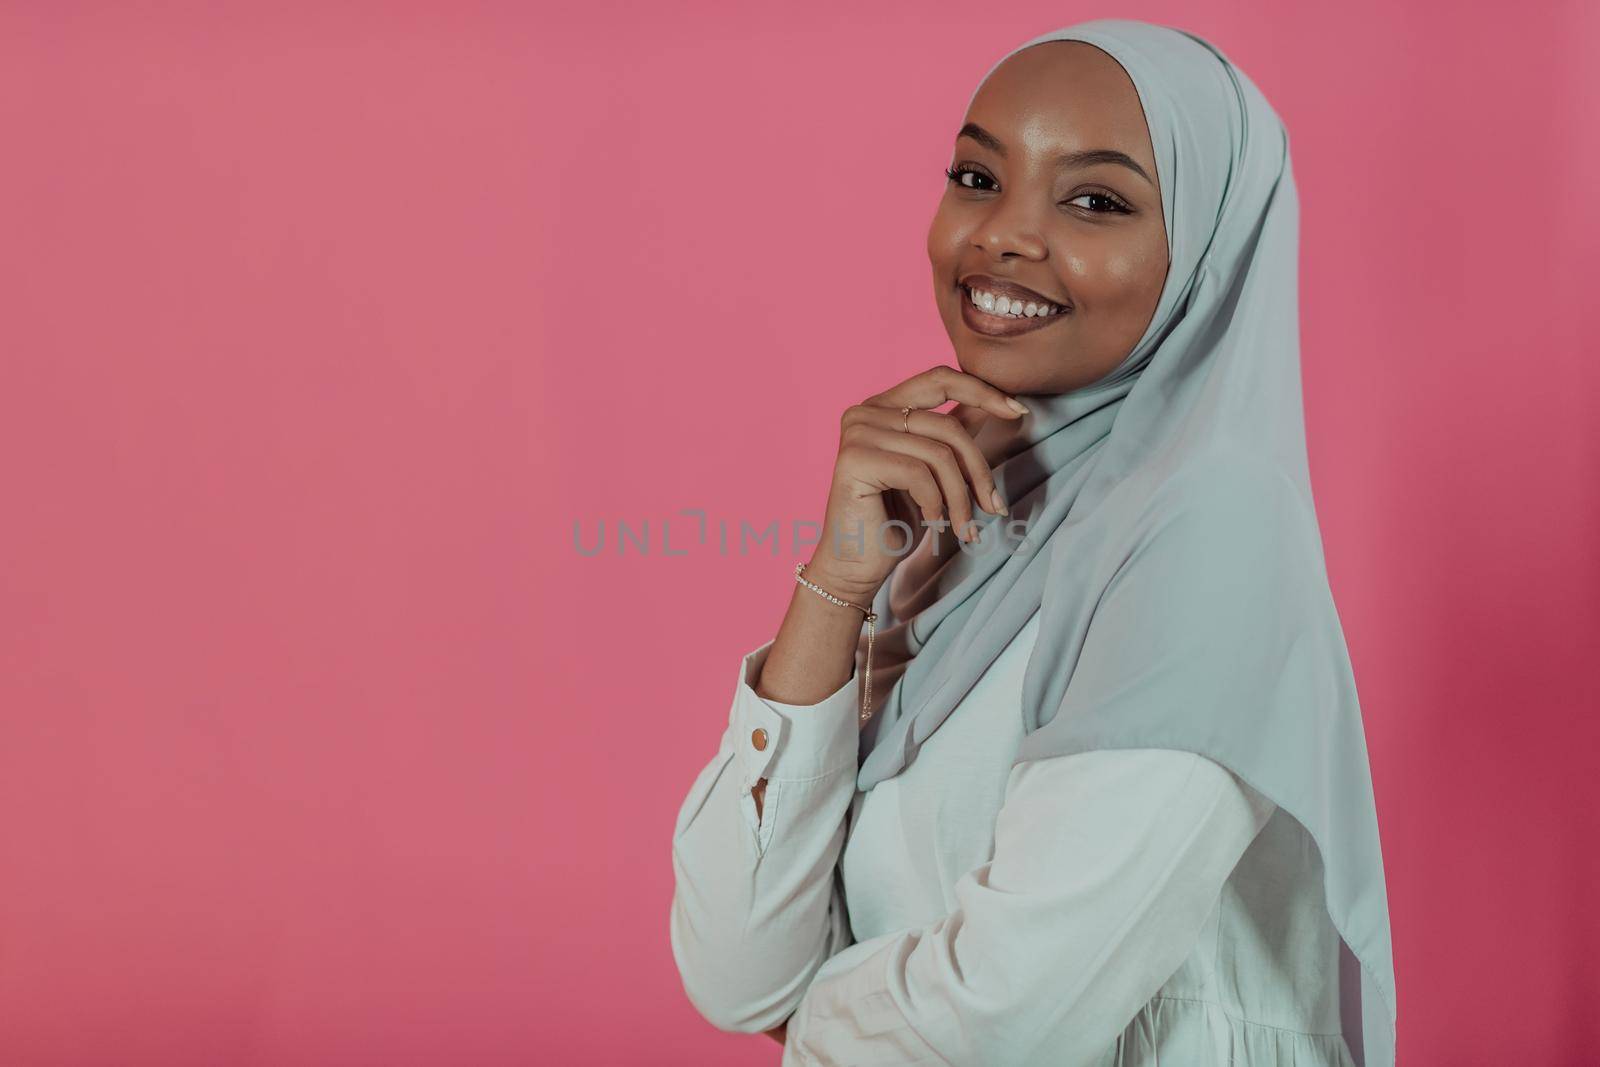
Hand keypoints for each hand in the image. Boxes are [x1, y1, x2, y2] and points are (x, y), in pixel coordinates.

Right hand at [806, 365, 1027, 601]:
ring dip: (960, 497)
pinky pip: (918, 473)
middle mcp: (865, 412)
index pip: (940, 379)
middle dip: (978, 470)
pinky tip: (931, 523)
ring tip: (965, 528)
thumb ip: (953, 433)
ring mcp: (858, 433)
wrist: (857, 565)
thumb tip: (995, 403)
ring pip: (937, 454)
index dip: (983, 391)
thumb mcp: (933, 470)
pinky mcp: (855, 459)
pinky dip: (935, 503)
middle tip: (994, 507)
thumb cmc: (895, 520)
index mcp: (883, 405)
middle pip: (945, 425)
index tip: (1019, 412)